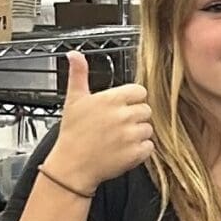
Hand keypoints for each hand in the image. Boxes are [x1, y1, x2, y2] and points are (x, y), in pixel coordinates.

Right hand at [44, 50, 154, 190]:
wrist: (72, 165)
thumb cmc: (73, 133)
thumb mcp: (74, 99)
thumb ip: (78, 73)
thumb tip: (74, 54)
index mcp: (111, 99)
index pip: (139, 91)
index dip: (132, 99)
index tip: (122, 107)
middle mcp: (124, 116)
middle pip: (146, 110)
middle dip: (135, 117)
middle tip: (118, 125)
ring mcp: (131, 135)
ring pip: (148, 129)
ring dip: (138, 133)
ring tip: (119, 138)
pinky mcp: (136, 154)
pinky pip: (149, 147)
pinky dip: (140, 150)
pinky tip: (124, 149)